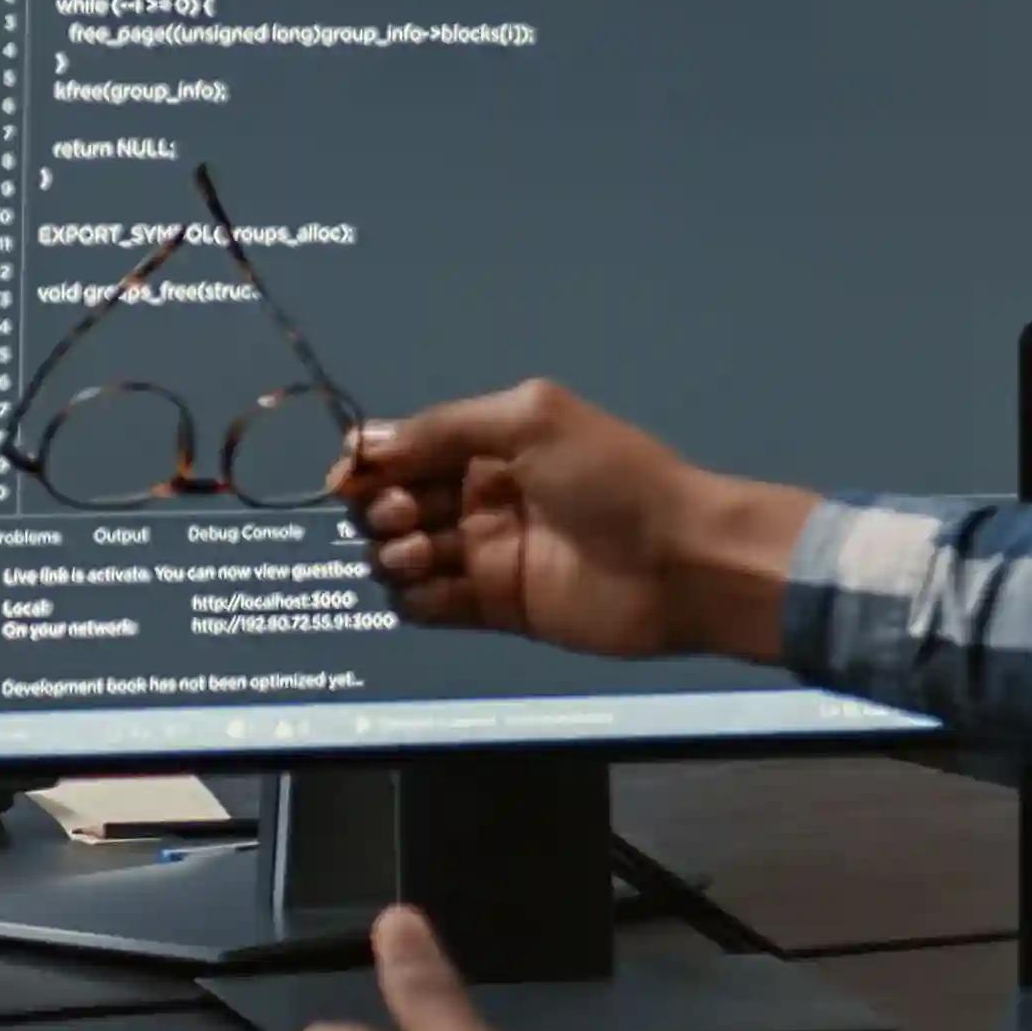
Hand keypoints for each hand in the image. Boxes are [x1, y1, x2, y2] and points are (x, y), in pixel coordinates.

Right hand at [343, 381, 807, 667]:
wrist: (682, 561)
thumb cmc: (614, 479)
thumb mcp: (531, 420)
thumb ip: (445, 428)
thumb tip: (365, 443)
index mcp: (490, 447)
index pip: (405, 451)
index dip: (371, 464)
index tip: (350, 479)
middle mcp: (481, 499)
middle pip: (394, 504)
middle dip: (381, 508)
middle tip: (407, 516)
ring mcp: (486, 557)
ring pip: (402, 557)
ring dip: (393, 553)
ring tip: (423, 552)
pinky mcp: (496, 610)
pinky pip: (430, 607)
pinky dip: (416, 599)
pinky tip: (434, 587)